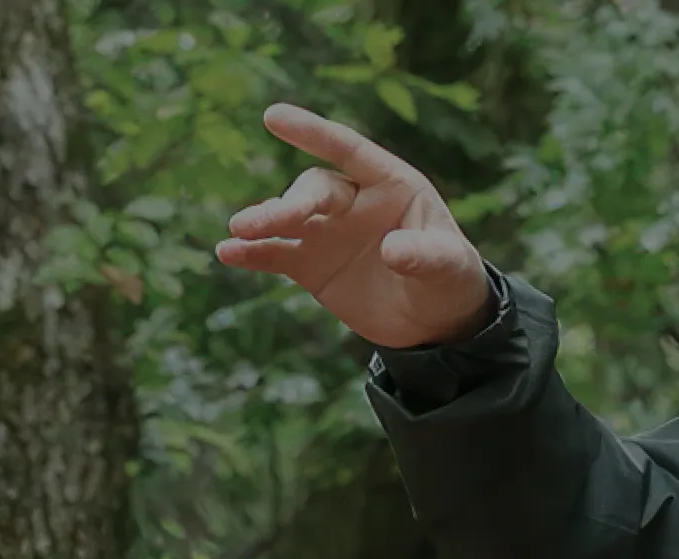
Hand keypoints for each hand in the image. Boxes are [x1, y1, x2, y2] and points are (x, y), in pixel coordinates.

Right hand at [213, 104, 494, 349]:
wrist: (436, 322)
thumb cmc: (450, 279)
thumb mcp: (449, 266)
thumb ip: (425, 255)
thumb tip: (393, 251)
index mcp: (391, 185)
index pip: (348, 151)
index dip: (313, 133)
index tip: (274, 116)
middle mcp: (353, 201)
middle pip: (313, 190)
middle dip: (288, 204)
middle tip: (262, 223)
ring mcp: (327, 231)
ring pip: (288, 218)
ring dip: (262, 223)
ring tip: (238, 233)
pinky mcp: (310, 264)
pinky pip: (275, 252)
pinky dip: (252, 253)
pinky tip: (228, 254)